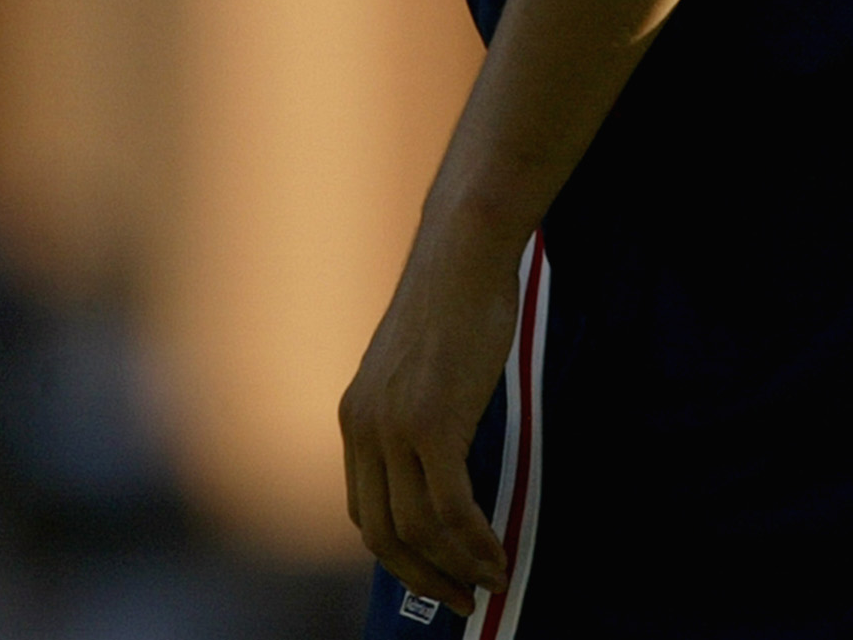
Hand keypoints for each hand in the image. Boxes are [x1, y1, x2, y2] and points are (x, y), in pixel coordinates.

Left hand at [340, 217, 523, 613]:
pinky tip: (498, 554)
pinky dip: (475, 542)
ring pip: (418, 529)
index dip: (396, 554)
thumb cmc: (453, 303)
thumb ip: (415, 414)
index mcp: (354, 416)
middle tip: (461, 599)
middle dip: (421, 577)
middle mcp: (363, 426)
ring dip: (456, 567)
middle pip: (381, 533)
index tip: (432, 574)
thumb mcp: (417, 368)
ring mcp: (394, 426)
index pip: (363, 510)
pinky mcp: (432, 423)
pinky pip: (451, 508)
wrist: (462, 253)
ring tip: (490, 580)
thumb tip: (444, 465)